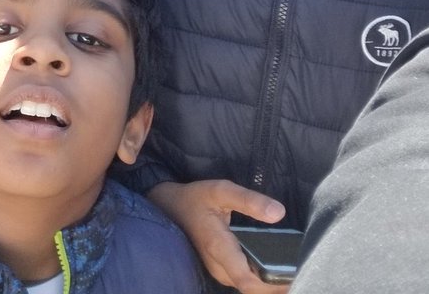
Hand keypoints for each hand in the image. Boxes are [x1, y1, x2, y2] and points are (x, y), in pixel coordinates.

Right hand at [148, 180, 287, 292]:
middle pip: (254, 290)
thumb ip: (249, 200)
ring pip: (252, 289)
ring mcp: (220, 273)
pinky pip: (247, 283)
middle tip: (304, 270)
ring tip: (295, 269)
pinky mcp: (223, 272)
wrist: (171, 208)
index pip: (248, 280)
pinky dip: (264, 281)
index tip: (296, 274)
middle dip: (279, 285)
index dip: (274, 284)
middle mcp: (220, 268)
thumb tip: (279, 212)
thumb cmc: (196, 198)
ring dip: (273, 285)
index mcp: (219, 248)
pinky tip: (278, 269)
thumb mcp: (220, 190)